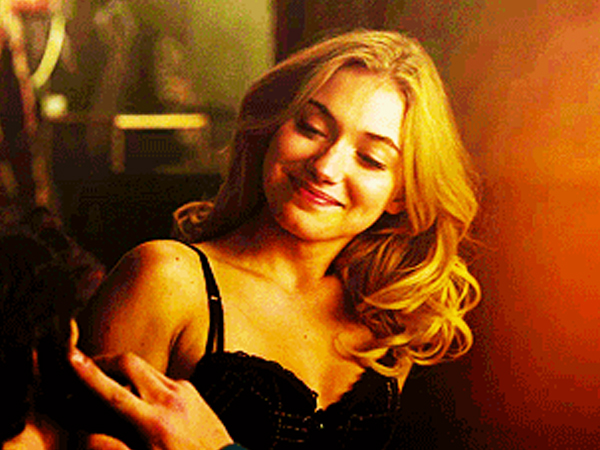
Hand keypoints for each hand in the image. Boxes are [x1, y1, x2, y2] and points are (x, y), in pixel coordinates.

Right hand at [69, 348, 233, 449]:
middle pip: (129, 363)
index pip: (114, 393)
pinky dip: (143, 382)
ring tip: (107, 385)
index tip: (71, 357)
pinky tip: (137, 398)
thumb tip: (87, 436)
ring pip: (144, 367)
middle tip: (85, 368)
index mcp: (154, 424)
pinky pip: (160, 377)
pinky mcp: (190, 388)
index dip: (88, 374)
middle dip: (103, 361)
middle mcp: (170, 399)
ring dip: (123, 371)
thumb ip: (113, 447)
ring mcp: (183, 390)